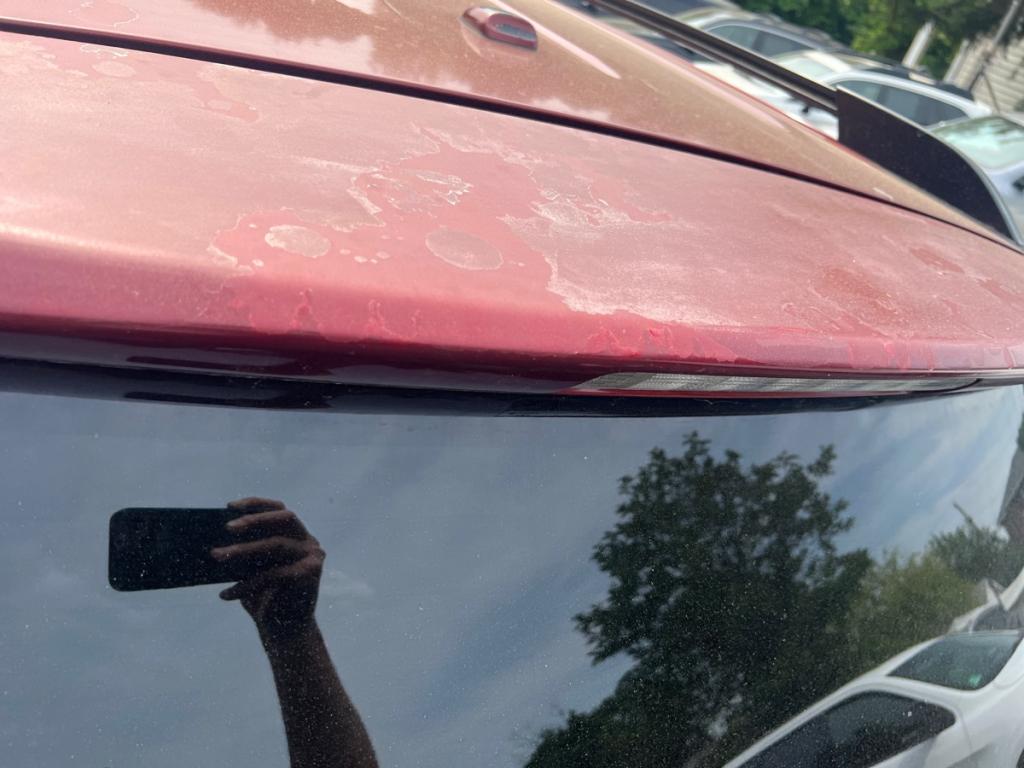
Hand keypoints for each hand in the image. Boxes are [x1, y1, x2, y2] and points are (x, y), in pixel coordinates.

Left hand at [213, 498, 324, 644]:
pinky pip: (273, 574)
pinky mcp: (309, 575)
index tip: (229, 506)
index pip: (279, 509)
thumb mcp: (253, 569)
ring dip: (243, 550)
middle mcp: (309, 541)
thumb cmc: (264, 596)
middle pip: (285, 518)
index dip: (256, 503)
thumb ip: (246, 549)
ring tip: (216, 556)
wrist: (286, 632)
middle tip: (226, 528)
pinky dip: (246, 585)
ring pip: (276, 544)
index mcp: (297, 534)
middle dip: (255, 519)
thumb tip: (215, 534)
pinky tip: (225, 595)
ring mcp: (312, 557)